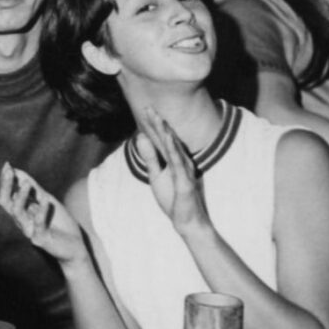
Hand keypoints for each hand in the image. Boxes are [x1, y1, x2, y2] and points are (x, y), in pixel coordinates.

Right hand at [0, 164, 87, 266]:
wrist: (74, 247)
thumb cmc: (59, 223)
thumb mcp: (46, 201)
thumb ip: (33, 188)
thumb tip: (17, 171)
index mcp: (21, 212)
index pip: (7, 195)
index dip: (5, 181)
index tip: (7, 165)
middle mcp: (21, 221)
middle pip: (6, 203)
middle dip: (6, 187)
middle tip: (9, 171)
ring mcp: (29, 230)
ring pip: (17, 214)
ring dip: (21, 197)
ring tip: (26, 183)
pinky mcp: (40, 239)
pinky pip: (38, 224)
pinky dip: (41, 211)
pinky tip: (45, 199)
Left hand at [142, 115, 213, 236]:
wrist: (186, 220)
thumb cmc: (173, 197)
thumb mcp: (156, 175)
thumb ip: (150, 157)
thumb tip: (141, 137)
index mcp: (173, 159)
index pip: (161, 140)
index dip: (153, 126)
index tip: (145, 110)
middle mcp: (181, 161)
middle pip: (167, 140)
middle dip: (158, 124)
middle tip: (149, 107)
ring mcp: (184, 171)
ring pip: (174, 148)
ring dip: (166, 133)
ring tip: (158, 119)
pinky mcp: (185, 182)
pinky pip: (179, 164)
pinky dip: (174, 151)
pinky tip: (169, 140)